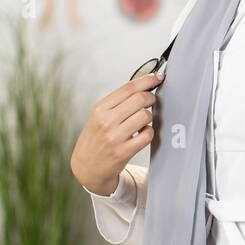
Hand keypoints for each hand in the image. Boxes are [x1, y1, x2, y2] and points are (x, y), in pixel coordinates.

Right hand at [70, 71, 162, 195]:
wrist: (86, 167)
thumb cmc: (96, 138)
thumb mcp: (99, 116)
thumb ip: (118, 101)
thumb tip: (144, 84)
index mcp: (100, 108)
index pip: (129, 88)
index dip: (147, 80)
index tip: (158, 77)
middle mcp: (106, 121)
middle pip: (140, 99)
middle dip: (151, 97)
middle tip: (152, 100)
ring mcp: (115, 137)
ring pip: (145, 115)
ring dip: (149, 116)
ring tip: (143, 120)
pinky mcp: (123, 152)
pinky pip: (147, 135)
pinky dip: (149, 132)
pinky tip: (142, 133)